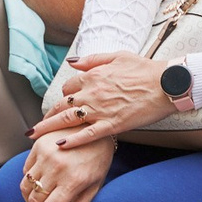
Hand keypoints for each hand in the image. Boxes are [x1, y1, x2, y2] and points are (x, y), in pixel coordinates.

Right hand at [21, 133, 115, 201]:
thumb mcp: (95, 187)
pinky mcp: (38, 145)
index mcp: (74, 181)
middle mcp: (57, 168)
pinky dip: (30, 180)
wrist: (95, 127)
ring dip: (29, 197)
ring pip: (25, 186)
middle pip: (34, 200)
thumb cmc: (98, 161)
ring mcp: (46, 155)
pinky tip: (41, 179)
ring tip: (38, 198)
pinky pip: (26, 170)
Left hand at [30, 50, 177, 147]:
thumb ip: (92, 60)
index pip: (69, 87)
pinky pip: (88, 134)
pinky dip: (72, 140)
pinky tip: (60, 145)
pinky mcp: (112, 124)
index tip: (64, 103)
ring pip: (68, 120)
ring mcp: (101, 110)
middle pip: (62, 104)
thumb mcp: (117, 56)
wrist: (166, 84)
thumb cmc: (145, 69)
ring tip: (34, 136)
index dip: (65, 95)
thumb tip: (72, 62)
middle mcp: (92, 93)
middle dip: (48, 115)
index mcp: (93, 76)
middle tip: (37, 126)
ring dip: (49, 128)